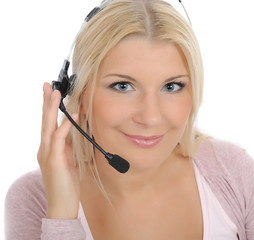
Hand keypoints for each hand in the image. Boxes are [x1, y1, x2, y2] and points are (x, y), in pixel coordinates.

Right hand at [37, 82, 79, 218]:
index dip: (49, 108)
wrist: (62, 205)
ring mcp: (47, 155)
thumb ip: (70, 146)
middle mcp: (45, 149)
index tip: (52, 93)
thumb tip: (78, 132)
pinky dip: (65, 127)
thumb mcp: (70, 160)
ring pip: (48, 127)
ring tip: (56, 93)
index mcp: (49, 149)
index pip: (48, 124)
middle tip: (47, 85)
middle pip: (44, 121)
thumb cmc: (67, 184)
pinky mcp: (54, 161)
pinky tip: (71, 117)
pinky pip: (58, 140)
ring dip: (52, 109)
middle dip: (46, 102)